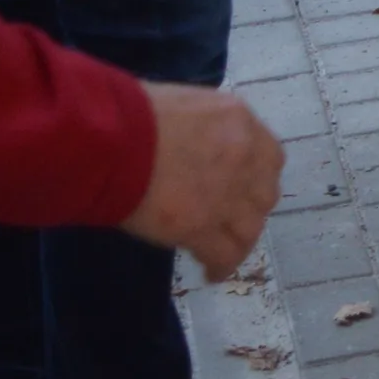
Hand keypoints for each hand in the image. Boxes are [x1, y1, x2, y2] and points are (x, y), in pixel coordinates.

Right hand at [119, 80, 282, 281]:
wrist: (108, 138)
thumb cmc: (129, 112)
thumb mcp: (182, 105)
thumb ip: (204, 128)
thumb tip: (199, 147)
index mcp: (238, 121)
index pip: (270, 157)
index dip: (258, 177)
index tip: (244, 189)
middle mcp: (243, 156)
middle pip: (264, 195)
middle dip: (250, 209)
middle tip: (230, 220)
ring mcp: (224, 194)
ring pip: (250, 229)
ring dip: (239, 242)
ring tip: (223, 253)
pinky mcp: (200, 226)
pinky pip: (224, 255)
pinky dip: (221, 266)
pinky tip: (211, 273)